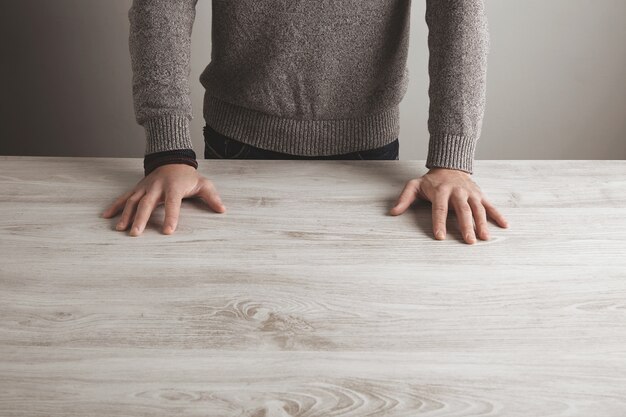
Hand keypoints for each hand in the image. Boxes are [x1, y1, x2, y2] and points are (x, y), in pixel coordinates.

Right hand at [101, 164, 225, 235]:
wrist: (172, 160)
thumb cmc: (188, 177)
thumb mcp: (203, 184)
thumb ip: (212, 197)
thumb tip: (222, 209)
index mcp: (174, 187)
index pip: (173, 204)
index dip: (171, 217)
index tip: (168, 232)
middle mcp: (157, 187)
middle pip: (147, 203)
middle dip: (140, 219)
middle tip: (135, 234)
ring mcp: (145, 187)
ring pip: (133, 201)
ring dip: (125, 215)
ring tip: (120, 229)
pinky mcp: (137, 189)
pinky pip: (124, 197)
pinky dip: (115, 206)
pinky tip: (106, 216)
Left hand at [389, 167, 508, 243]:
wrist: (450, 165)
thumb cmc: (431, 180)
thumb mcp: (414, 185)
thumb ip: (404, 198)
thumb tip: (393, 212)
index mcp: (441, 190)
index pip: (439, 208)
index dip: (439, 222)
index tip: (440, 236)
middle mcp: (458, 191)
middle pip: (462, 210)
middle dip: (466, 225)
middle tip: (468, 241)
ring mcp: (471, 193)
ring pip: (478, 209)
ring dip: (482, 223)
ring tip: (484, 238)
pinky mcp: (480, 194)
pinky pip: (490, 205)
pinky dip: (498, 215)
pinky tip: (504, 226)